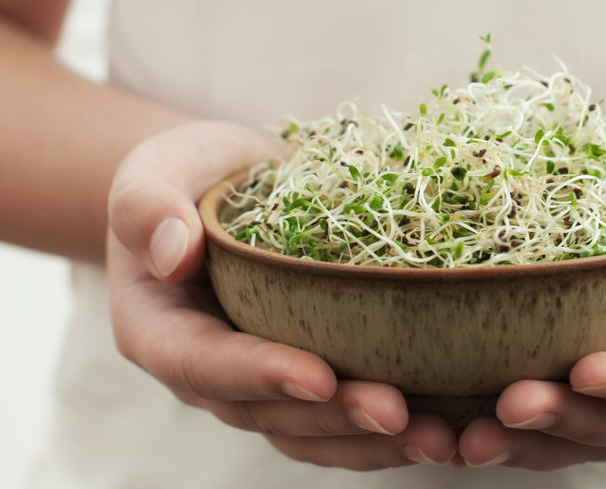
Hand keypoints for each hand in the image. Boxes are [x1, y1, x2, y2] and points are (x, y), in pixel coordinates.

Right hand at [106, 121, 456, 468]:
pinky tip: (449, 426)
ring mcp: (262, 380)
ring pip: (313, 430)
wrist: (229, 185)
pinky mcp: (310, 370)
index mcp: (162, 331)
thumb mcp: (156, 169)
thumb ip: (148, 204)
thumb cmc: (189, 174)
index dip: (259, 375)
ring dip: (374, 442)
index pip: (204, 364)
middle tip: (397, 413)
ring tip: (438, 439)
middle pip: (268, 413)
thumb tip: (173, 250)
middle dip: (334, 418)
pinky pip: (344, 414)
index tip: (318, 373)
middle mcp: (211, 372)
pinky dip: (392, 428)